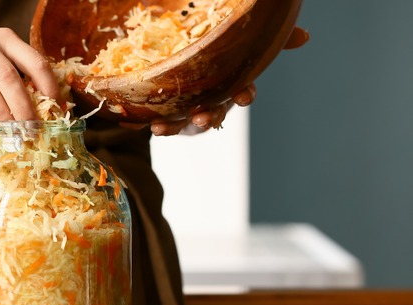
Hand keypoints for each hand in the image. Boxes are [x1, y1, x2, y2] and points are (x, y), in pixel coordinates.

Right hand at [0, 24, 59, 120]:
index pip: (33, 60)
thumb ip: (14, 70)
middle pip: (8, 77)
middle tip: (32, 127)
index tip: (55, 105)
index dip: (47, 84)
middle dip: (23, 106)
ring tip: (13, 130)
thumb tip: (40, 104)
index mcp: (4, 38)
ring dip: (2, 112)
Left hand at [148, 26, 309, 135]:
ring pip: (183, 121)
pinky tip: (139, 124)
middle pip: (213, 112)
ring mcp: (190, 110)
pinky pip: (161, 120)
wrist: (190, 78)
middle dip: (209, 116)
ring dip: (174, 125)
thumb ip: (270, 41)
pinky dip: (149, 123)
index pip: (243, 91)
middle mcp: (212, 101)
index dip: (244, 95)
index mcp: (231, 85)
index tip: (242, 98)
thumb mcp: (243, 48)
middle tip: (202, 117)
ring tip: (160, 128)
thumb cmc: (222, 63)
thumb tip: (305, 36)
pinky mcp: (170, 114)